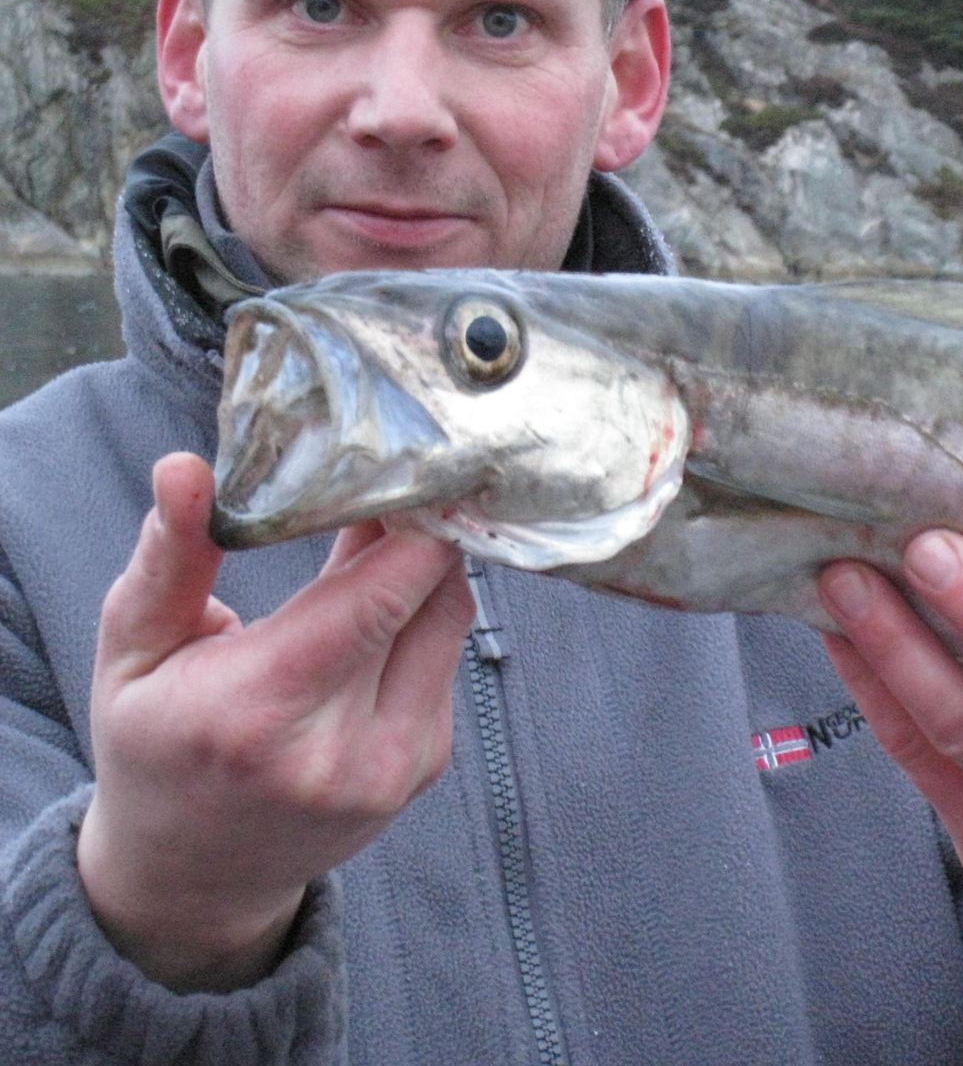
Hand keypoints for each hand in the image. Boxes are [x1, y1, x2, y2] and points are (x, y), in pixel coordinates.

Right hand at [77, 453, 474, 992]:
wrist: (196, 875)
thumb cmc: (156, 747)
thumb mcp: (134, 650)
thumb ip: (170, 558)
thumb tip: (187, 469)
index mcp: (261, 712)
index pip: (381, 595)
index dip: (408, 520)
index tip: (398, 464)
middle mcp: (344, 749)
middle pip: (433, 597)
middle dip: (418, 531)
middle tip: (385, 483)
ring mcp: (396, 766)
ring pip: (451, 621)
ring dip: (425, 570)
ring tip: (376, 534)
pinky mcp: (425, 767)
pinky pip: (445, 659)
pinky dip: (420, 619)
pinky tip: (376, 607)